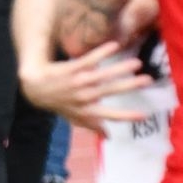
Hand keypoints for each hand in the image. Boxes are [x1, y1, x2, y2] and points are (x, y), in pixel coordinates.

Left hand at [18, 42, 153, 131]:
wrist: (34, 87)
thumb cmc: (58, 103)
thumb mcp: (73, 117)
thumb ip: (92, 125)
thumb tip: (109, 137)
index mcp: (86, 110)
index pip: (109, 115)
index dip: (126, 116)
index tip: (144, 115)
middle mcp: (83, 97)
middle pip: (109, 91)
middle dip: (129, 86)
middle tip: (148, 80)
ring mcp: (77, 82)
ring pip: (101, 76)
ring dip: (119, 69)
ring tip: (136, 63)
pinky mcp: (71, 68)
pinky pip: (88, 60)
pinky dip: (100, 53)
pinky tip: (114, 46)